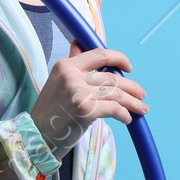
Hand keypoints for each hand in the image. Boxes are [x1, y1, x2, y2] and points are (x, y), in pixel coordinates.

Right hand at [30, 47, 147, 162]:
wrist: (37, 136)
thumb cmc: (50, 112)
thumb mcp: (57, 82)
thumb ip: (73, 63)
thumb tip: (79, 42)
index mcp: (65, 65)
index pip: (99, 54)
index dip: (118, 58)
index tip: (129, 67)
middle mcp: (72, 75)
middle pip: (111, 77)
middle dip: (130, 87)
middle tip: (141, 94)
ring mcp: (78, 92)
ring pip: (116, 93)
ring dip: (132, 102)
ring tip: (142, 108)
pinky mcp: (85, 109)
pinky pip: (114, 109)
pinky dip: (124, 114)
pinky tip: (128, 119)